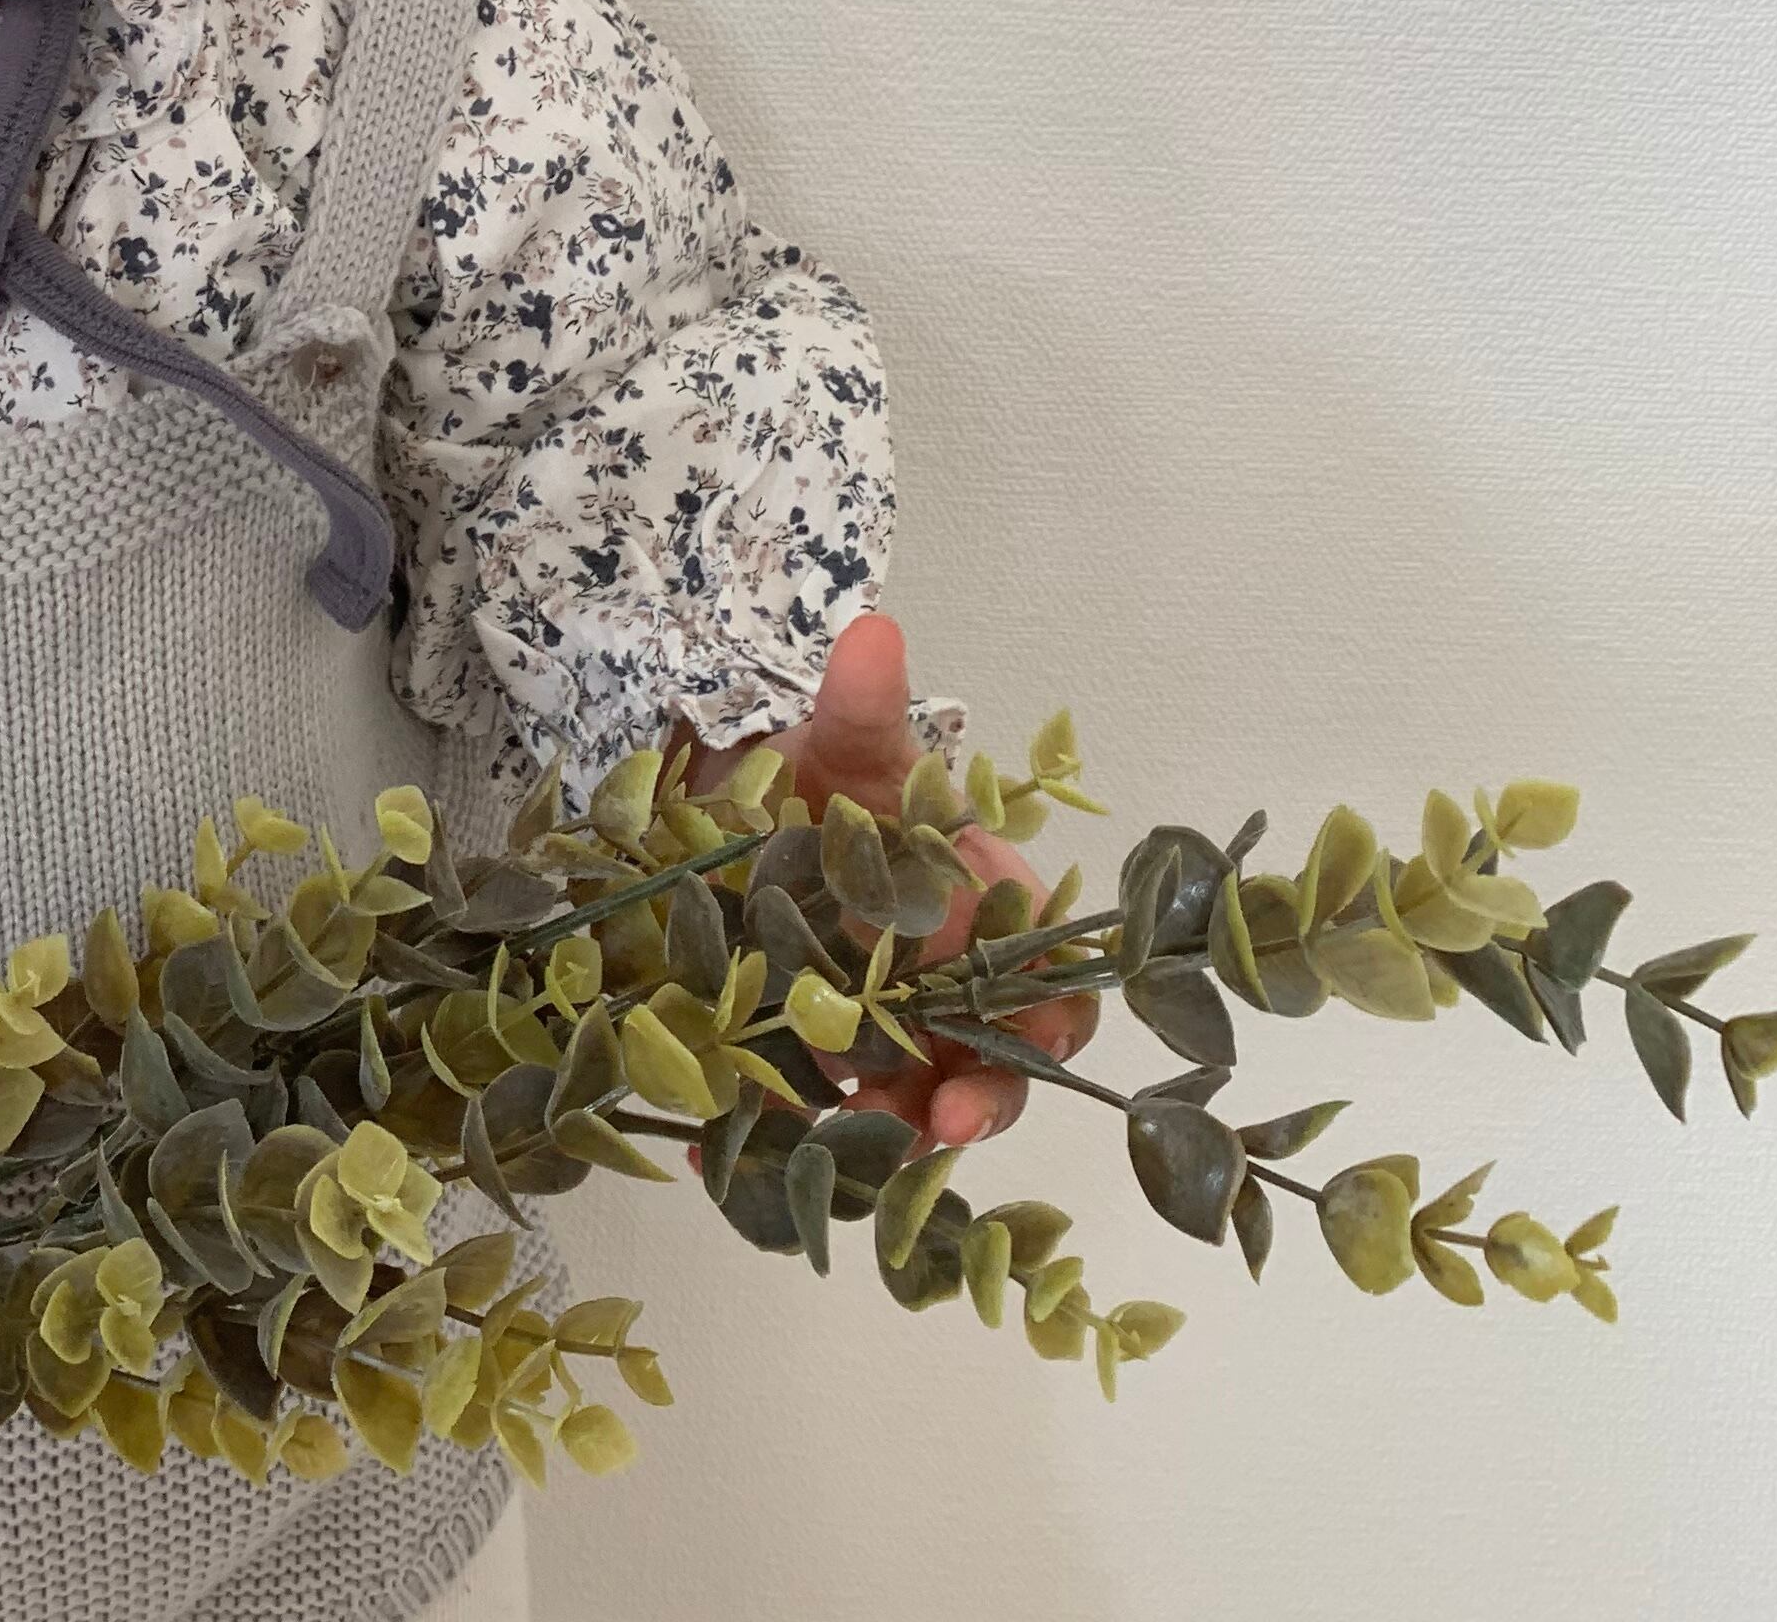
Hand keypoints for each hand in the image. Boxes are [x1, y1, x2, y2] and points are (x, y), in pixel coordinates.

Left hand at [673, 598, 1097, 1153]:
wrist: (734, 800)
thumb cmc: (822, 773)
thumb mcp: (841, 743)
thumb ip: (864, 706)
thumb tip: (873, 631)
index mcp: (983, 908)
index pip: (1051, 978)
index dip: (1053, 1017)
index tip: (1034, 1041)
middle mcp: (945, 979)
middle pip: (990, 1061)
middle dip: (975, 1100)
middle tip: (935, 1125)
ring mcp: (881, 1026)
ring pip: (907, 1100)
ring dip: (886, 1133)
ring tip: (840, 1144)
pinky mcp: (809, 1053)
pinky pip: (812, 1110)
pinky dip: (780, 1133)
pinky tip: (723, 1145)